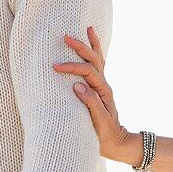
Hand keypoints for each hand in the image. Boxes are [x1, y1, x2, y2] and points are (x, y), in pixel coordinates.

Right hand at [53, 26, 135, 164]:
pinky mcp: (98, 88)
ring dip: (90, 45)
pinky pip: (98, 65)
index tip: (55, 67)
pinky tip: (92, 42)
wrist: (116, 143)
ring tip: (86, 28)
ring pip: (97, 59)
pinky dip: (95, 52)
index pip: (87, 72)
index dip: (71, 67)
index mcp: (102, 91)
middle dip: (80, 48)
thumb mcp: (98, 122)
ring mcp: (102, 85)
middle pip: (93, 60)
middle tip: (65, 38)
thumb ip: (90, 103)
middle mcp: (104, 85)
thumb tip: (77, 85)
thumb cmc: (105, 135)